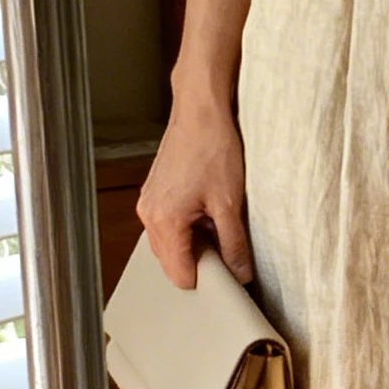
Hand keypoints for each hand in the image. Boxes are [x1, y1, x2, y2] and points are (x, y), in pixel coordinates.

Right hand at [137, 99, 252, 290]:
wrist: (200, 111)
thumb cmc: (212, 147)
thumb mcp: (230, 203)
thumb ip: (234, 244)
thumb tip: (240, 273)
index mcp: (164, 221)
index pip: (180, 275)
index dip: (207, 278)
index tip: (228, 271)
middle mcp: (149, 215)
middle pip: (171, 262)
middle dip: (198, 261)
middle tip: (227, 246)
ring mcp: (148, 203)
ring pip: (169, 244)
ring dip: (193, 243)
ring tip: (217, 222)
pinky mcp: (154, 193)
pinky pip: (168, 225)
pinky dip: (187, 227)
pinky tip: (207, 210)